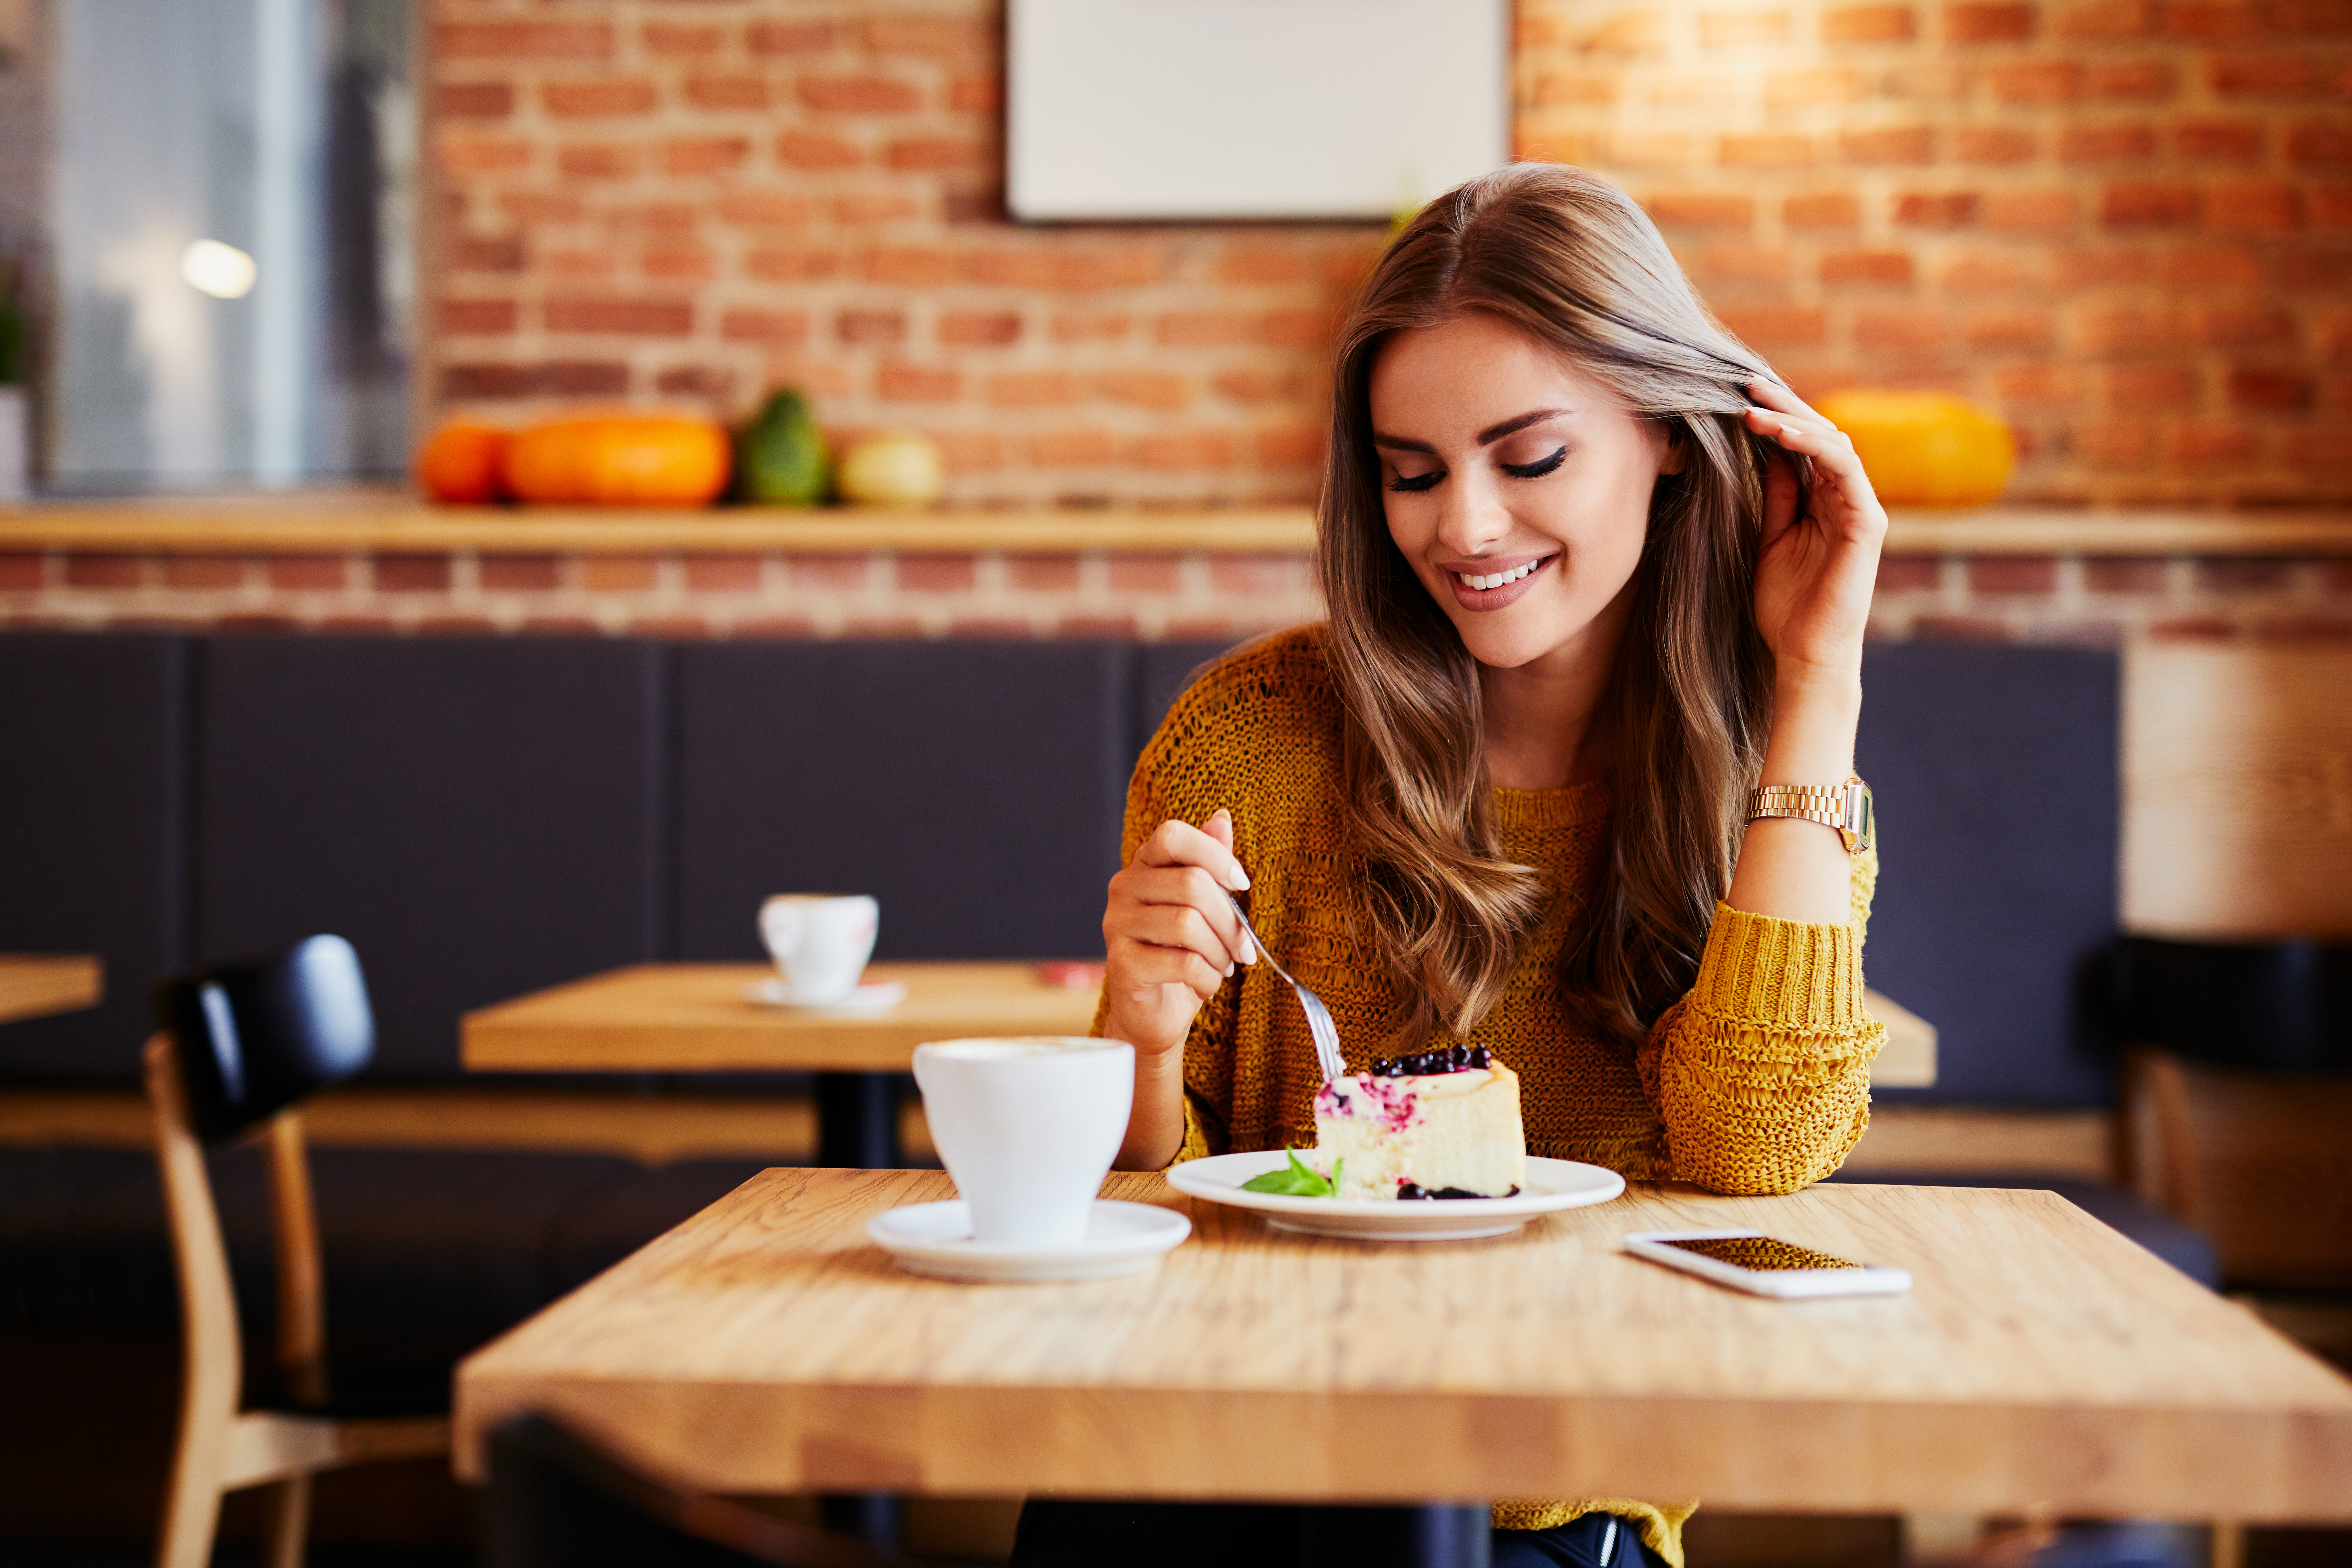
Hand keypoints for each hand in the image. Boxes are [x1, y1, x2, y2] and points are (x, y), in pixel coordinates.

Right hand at [1100, 809, 1257, 1060]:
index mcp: (1143, 866)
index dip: (1214, 855)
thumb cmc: (1181, 954)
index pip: (1173, 836)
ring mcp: (1116, 926)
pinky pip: (1183, 963)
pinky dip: (1209, 978)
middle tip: (1244, 948)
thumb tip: (1222, 818)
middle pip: (1191, 883)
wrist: (1154, 1012)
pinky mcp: (1121, 964)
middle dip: (1230, 920)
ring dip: (1221, 951)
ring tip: (1224, 965)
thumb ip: (1209, 863)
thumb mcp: (1203, 906)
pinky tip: (1207, 984)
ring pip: (1188, 924)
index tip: (1241, 884)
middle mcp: (1123, 889)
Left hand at [1743, 378, 1886, 689]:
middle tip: (1744, 383)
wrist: (1805, 652)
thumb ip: (1776, 495)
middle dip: (1783, 406)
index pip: (1803, 446)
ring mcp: (1861, 507)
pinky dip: (1810, 445)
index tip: (1736, 399)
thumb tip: (1766, 452)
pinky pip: (1843, 467)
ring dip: (1792, 419)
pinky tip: (1778, 433)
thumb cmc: (1787, 605)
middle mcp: (1847, 498)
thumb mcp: (1770, 538)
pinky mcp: (1867, 521)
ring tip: (1751, 407)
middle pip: (1820, 434)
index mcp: (1824, 502)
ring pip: (1833, 442)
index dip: (1775, 418)